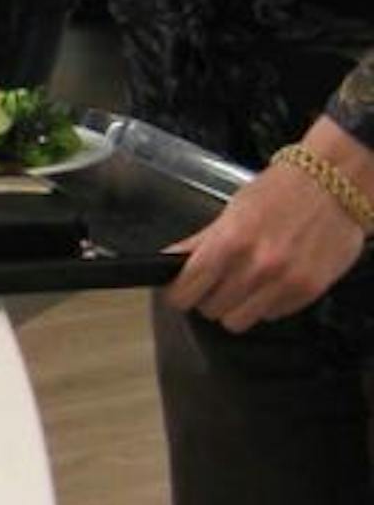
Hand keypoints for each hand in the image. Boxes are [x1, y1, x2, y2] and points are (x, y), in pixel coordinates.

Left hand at [166, 126, 373, 329]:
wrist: (336, 182)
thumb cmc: (283, 190)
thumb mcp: (234, 209)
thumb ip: (201, 241)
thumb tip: (169, 259)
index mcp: (230, 242)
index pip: (185, 291)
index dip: (179, 293)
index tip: (182, 290)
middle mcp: (257, 267)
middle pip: (210, 310)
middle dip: (210, 297)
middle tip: (219, 280)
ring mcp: (284, 282)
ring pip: (238, 321)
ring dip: (237, 307)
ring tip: (246, 284)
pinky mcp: (307, 292)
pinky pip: (271, 315)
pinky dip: (267, 303)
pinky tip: (273, 280)